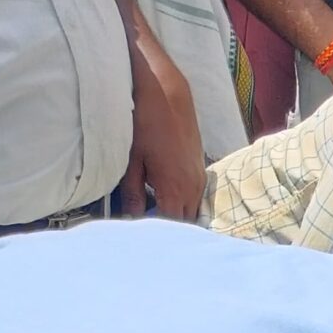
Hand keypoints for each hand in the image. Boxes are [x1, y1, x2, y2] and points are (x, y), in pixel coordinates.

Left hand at [120, 37, 203, 218]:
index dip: (156, 235)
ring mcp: (200, 178)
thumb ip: (133, 193)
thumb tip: (133, 216)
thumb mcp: (132, 161)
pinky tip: (165, 197)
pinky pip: (194, 196)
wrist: (167, 96)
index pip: (171, 226)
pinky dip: (182, 202)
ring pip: (192, 210)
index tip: (142, 237)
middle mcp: (193, 188)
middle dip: (169, 228)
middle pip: (185, 222)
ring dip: (177, 215)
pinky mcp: (201, 169)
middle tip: (147, 229)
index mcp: (175, 189)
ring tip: (155, 214)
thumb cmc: (146, 124)